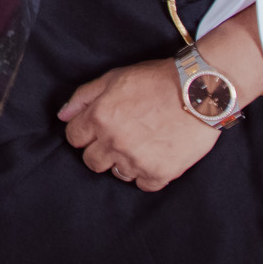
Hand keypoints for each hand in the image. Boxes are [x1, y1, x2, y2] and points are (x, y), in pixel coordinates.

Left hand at [59, 6, 262, 190]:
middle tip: (118, 138)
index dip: (84, 133)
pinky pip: (143, 185)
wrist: (199, 91)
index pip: (74, 138)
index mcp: (99, 117)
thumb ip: (83, 97)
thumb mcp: (114, 78)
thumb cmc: (156, 80)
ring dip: (123, 162)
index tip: (97, 129)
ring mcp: (136, 160)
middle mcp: (114, 141)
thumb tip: (63, 116)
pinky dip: (146, 174)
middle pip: (91, 161)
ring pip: (116, 174)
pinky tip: (154, 157)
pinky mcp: (160, 173)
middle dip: (100, 150)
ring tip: (140, 144)